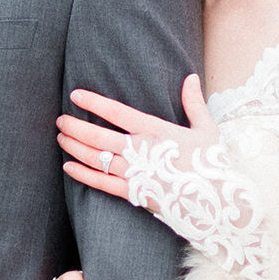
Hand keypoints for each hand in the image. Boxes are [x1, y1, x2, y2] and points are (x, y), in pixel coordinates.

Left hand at [57, 73, 217, 216]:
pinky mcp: (134, 193)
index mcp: (156, 130)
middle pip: (98, 135)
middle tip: (61, 120)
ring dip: (74, 147)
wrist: (217, 203)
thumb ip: (193, 103)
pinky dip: (83, 174)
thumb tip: (190, 77)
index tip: (75, 95)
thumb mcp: (206, 130)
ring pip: (95, 157)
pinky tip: (68, 167)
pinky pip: (101, 183)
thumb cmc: (213, 165)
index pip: (117, 112)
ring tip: (61, 138)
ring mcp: (135, 173)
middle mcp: (141, 150)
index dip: (94, 102)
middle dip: (75, 126)